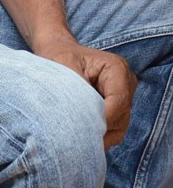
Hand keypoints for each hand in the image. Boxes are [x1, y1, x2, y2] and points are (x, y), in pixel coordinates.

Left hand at [34, 32, 136, 150]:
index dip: (103, 118)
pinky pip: (113, 129)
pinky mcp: (119, 108)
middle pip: (121, 117)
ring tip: (76, 134)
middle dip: (99, 128)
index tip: (81, 127)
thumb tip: (84, 117)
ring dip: (99, 134)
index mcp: (117, 68)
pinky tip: (81, 131)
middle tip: (76, 135)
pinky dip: (99, 134)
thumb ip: (77, 90)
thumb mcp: (64, 67)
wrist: (59, 52)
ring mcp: (125, 96)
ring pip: (119, 127)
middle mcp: (127, 82)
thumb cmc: (60, 56)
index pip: (119, 101)